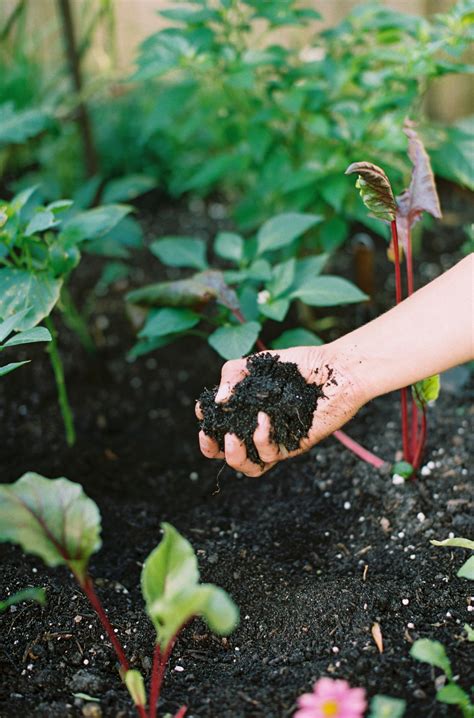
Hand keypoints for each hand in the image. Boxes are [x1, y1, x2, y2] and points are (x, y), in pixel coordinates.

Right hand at [195, 345, 365, 476]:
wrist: (336, 370)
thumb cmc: (299, 365)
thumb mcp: (257, 364)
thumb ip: (231, 375)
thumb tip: (218, 400)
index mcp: (246, 410)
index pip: (218, 424)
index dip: (206, 421)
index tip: (204, 409)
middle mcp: (258, 428)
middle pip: (227, 453)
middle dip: (209, 449)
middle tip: (208, 436)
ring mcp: (275, 440)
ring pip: (249, 467)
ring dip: (233, 456)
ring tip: (230, 437)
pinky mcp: (293, 446)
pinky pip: (271, 455)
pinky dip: (261, 438)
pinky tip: (263, 418)